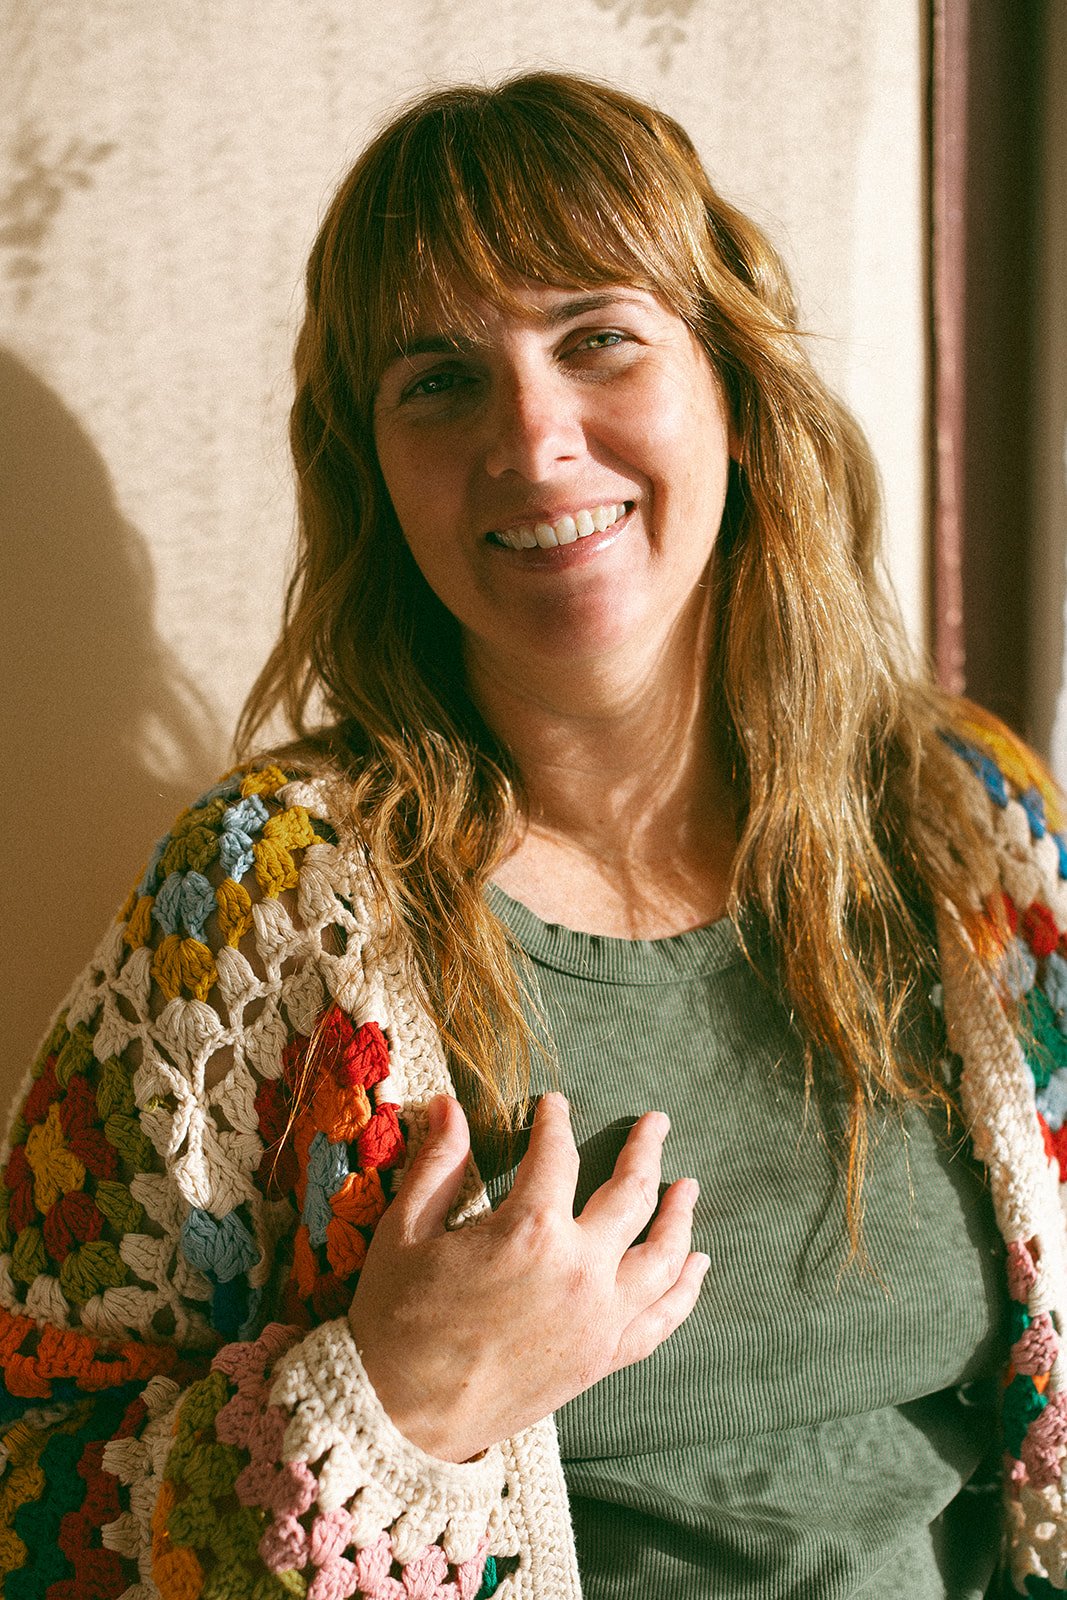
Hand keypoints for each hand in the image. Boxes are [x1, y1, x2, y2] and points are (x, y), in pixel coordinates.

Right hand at [347, 1091, 709, 1462]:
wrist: (400, 1418)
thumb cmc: (396, 1320)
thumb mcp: (405, 1230)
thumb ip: (438, 1163)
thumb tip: (448, 1104)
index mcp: (529, 1230)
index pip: (557, 1156)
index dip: (554, 1123)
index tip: (554, 1106)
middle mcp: (579, 1270)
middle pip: (631, 1195)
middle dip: (646, 1151)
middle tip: (657, 1123)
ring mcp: (599, 1319)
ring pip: (662, 1256)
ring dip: (680, 1216)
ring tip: (688, 1187)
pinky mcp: (602, 1360)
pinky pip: (660, 1320)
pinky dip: (684, 1290)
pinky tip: (695, 1266)